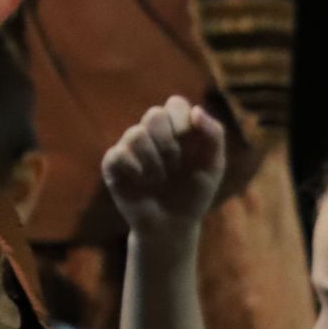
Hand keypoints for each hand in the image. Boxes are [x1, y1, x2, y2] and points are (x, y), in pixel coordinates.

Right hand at [101, 97, 227, 237]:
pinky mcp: (113, 165)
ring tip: (159, 179)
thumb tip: (196, 110)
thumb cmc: (194, 193)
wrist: (173, 225)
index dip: (183, 122)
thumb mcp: (213, 165)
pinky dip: (133, 167)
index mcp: (176, 128)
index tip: (191, 147)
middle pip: (154, 114)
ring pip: (136, 133)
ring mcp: (130, 148)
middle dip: (169, 142)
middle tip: (175, 165)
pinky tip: (141, 180)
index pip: (175, 103)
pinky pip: (117, 153)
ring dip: (154, 160)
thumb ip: (214, 135)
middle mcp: (151, 134)